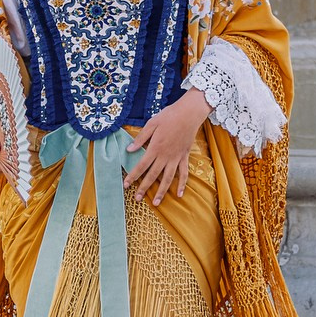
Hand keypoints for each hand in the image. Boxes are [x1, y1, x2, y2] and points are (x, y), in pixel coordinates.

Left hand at [123, 90, 211, 206]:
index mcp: (155, 147)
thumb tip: (129, 150)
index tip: (126, 185)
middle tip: (137, 199)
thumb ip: (141, 138)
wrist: (189, 113)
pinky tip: (179, 194)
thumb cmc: (169, 116)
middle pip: (153, 175)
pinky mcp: (185, 157)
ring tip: (156, 203)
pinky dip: (182, 184)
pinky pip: (184, 173)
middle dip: (144, 188)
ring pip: (168, 178)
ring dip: (162, 191)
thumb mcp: (152, 123)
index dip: (133, 176)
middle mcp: (165, 156)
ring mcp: (176, 158)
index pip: (141, 165)